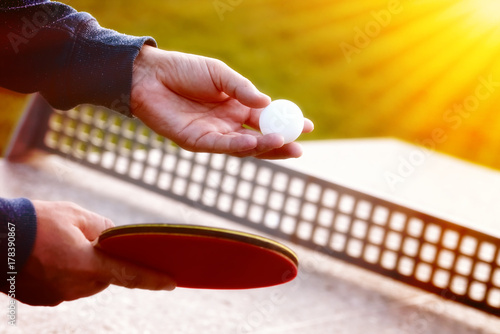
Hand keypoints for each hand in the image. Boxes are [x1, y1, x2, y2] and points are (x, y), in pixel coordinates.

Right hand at [15, 201, 174, 305]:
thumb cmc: (35, 221)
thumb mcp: (76, 215)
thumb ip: (103, 229)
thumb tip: (115, 239)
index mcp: (87, 265)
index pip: (129, 274)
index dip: (153, 279)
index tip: (171, 283)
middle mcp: (76, 286)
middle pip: (105, 277)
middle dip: (104, 261)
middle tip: (88, 242)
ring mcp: (58, 296)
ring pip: (86, 282)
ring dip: (84, 268)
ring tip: (63, 247)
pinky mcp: (44, 299)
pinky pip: (66, 286)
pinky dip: (65, 274)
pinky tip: (51, 258)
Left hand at [131, 46, 313, 158]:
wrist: (150, 74)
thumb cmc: (184, 70)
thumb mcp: (219, 74)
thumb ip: (242, 90)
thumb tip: (268, 104)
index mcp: (235, 106)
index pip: (265, 119)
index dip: (286, 123)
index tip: (307, 126)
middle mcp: (227, 123)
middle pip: (258, 138)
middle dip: (280, 144)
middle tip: (300, 148)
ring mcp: (213, 134)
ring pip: (243, 146)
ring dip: (264, 148)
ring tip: (286, 145)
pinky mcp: (196, 141)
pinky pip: (221, 146)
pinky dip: (239, 146)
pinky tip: (255, 143)